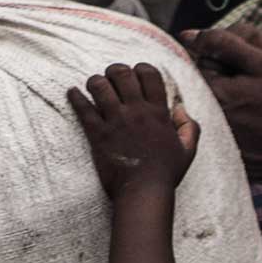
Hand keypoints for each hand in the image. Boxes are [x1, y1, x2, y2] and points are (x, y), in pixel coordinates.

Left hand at [67, 62, 199, 196]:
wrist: (143, 193)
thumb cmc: (165, 174)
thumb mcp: (187, 150)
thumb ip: (189, 127)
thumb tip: (180, 108)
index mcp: (158, 112)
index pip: (149, 74)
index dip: (140, 69)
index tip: (135, 75)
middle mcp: (136, 112)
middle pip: (121, 73)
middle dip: (114, 71)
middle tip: (111, 77)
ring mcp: (116, 122)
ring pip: (99, 86)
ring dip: (95, 81)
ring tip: (94, 86)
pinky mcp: (98, 134)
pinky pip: (83, 109)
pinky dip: (75, 97)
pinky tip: (72, 93)